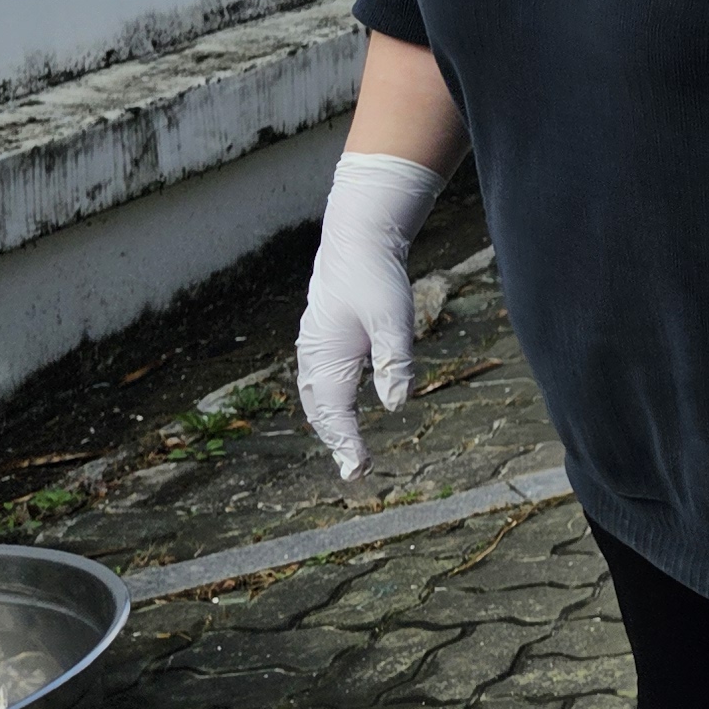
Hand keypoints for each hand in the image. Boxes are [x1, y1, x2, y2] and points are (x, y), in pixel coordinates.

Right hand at [298, 153, 447, 479]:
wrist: (357, 238)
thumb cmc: (377, 277)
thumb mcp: (394, 319)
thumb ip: (396, 361)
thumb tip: (396, 405)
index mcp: (327, 356)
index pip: (335, 412)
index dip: (346, 442)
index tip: (357, 469)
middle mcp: (312, 355)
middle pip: (319, 410)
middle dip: (335, 440)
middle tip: (354, 471)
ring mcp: (313, 345)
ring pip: (315, 396)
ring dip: (328, 423)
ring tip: (346, 448)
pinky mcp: (320, 337)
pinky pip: (319, 380)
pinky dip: (327, 401)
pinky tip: (339, 409)